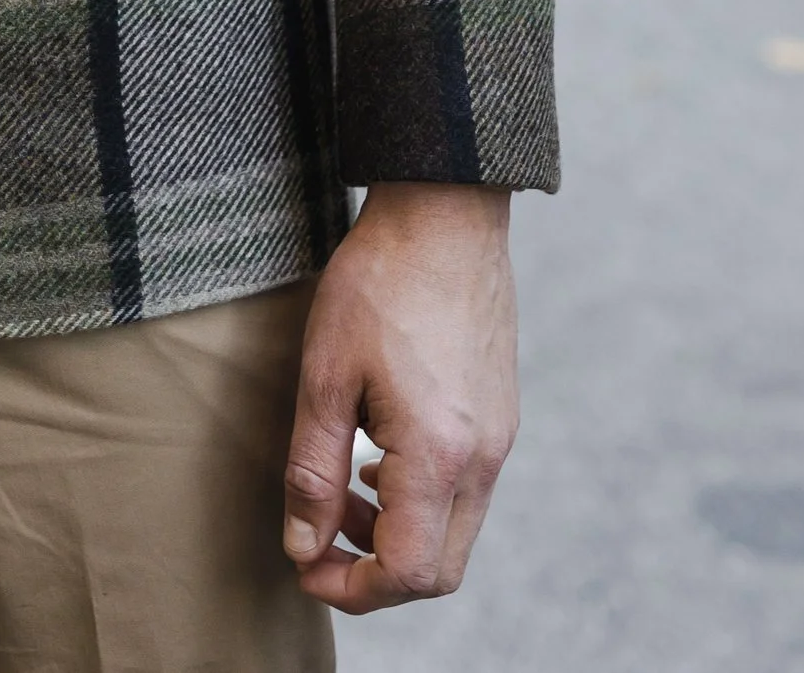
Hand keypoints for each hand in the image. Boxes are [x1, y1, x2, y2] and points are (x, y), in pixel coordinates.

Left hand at [282, 182, 516, 611]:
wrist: (445, 214)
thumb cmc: (379, 283)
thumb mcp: (325, 374)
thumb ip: (313, 470)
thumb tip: (303, 546)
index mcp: (440, 455)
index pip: (406, 572)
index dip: (352, 589)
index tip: (306, 567)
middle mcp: (483, 460)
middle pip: (439, 569)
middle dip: (376, 574)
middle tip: (322, 541)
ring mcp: (500, 439)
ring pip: (455, 533)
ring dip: (398, 535)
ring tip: (342, 491)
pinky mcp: (500, 416)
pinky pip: (466, 491)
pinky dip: (422, 500)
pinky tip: (378, 456)